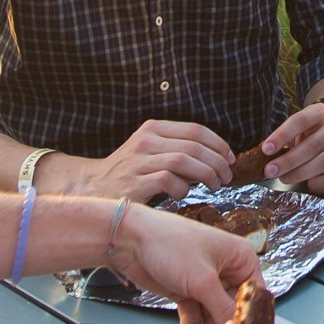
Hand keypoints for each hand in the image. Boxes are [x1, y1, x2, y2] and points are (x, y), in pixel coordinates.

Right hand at [49, 120, 235, 202]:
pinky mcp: (134, 182)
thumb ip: (177, 148)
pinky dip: (183, 188)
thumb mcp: (151, 151)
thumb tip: (216, 157)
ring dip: (207, 174)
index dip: (218, 144)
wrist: (93, 189)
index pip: (195, 130)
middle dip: (217, 162)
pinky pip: (168, 181)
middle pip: (194, 145)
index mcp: (153, 129)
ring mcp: (138, 161)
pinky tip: (184, 194)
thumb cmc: (129, 173)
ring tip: (216, 186)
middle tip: (227, 176)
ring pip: (184, 161)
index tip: (230, 158)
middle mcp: (146, 141)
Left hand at [110, 204, 262, 323]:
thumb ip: (223, 309)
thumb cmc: (170, 244)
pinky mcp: (188, 290)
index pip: (257, 294)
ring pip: (214, 314)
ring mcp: (206, 281)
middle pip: (235, 307)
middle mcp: (227, 269)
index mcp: (241, 257)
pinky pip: (196, 314)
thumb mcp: (202, 280)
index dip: (253, 317)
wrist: (130, 240)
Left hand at [260, 102, 323, 193]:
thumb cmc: (312, 128)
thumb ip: (286, 136)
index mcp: (320, 113)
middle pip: (312, 145)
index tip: (266, 149)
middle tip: (271, 171)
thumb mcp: (300, 123)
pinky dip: (321, 183)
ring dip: (301, 173)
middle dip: (288, 161)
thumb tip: (266, 156)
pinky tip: (309, 184)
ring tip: (284, 178)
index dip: (282, 136)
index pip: (300, 122)